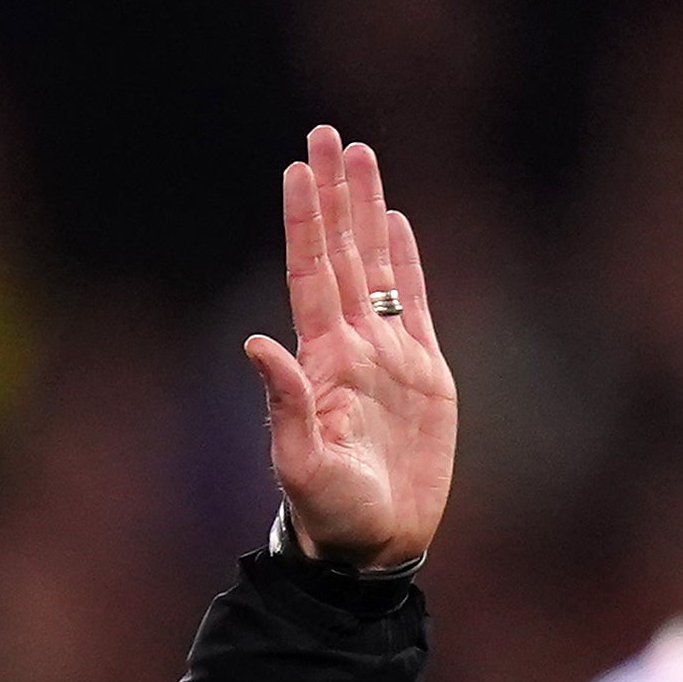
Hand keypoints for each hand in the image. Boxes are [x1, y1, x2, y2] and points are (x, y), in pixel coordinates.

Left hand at [245, 126, 458, 568]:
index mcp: (321, 361)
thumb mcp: (301, 464)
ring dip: (368, 211)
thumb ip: (283, 405)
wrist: (375, 547)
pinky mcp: (425, 375)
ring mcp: (388, 356)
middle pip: (343, 252)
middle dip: (336, 193)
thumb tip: (257, 343)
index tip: (297, 168)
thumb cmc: (332, 515)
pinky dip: (407, 262)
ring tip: (362, 156)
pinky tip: (396, 223)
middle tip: (328, 134)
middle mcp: (352, 347)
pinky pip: (417, 304)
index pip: (311, 273)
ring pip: (377, 266)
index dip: (304, 221)